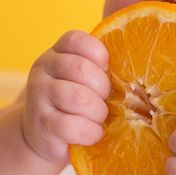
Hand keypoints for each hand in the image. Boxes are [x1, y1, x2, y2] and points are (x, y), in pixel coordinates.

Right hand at [22, 30, 111, 163]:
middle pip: (81, 69)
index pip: (76, 39)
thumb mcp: (84, 78)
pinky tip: (94, 134)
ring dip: (98, 112)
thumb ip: (100, 64)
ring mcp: (38, 95)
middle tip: (106, 100)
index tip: (107, 70)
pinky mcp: (41, 123)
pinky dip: (90, 132)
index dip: (98, 53)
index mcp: (57, 52)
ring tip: (99, 118)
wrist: (45, 135)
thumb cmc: (75, 102)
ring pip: (77, 97)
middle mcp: (43, 68)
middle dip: (103, 88)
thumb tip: (137, 42)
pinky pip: (71, 126)